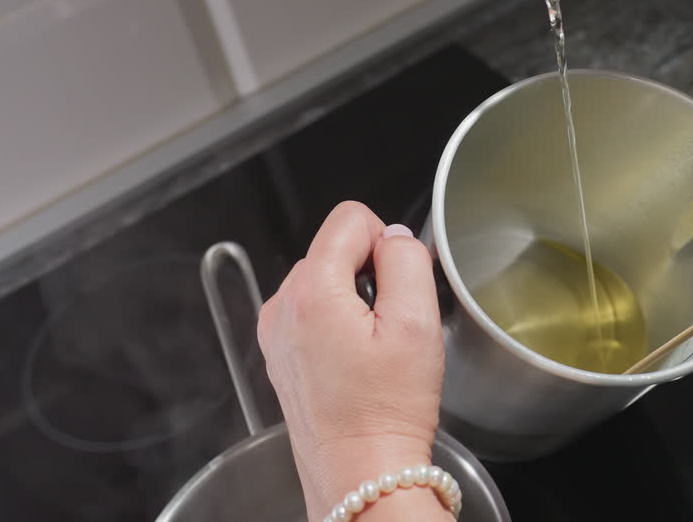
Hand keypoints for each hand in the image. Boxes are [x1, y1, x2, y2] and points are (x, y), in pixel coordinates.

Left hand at [257, 201, 449, 520]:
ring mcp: (276, 333)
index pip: (351, 218)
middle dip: (369, 274)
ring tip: (373, 350)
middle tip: (390, 328)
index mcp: (312, 290)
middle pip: (335, 248)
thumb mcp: (416, 323)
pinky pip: (314, 313)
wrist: (361, 475)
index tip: (398, 286)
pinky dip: (339, 325)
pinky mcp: (281, 355)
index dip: (386, 242)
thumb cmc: (387, 412)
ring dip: (354, 301)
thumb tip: (396, 236)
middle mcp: (282, 307)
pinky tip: (357, 363)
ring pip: (325, 279)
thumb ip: (407, 261)